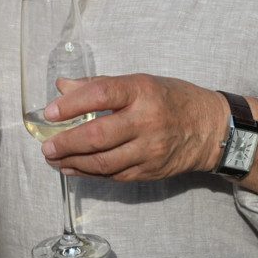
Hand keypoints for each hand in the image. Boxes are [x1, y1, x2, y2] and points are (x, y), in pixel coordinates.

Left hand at [40, 74, 224, 181]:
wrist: (211, 129)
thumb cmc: (171, 99)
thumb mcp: (140, 82)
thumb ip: (100, 85)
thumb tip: (62, 87)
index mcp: (142, 91)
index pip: (101, 95)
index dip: (72, 104)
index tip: (50, 112)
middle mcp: (147, 121)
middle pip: (99, 136)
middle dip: (67, 143)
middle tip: (46, 146)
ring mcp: (150, 150)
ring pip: (104, 162)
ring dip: (73, 162)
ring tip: (53, 158)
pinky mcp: (150, 171)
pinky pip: (114, 176)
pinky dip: (90, 173)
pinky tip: (73, 168)